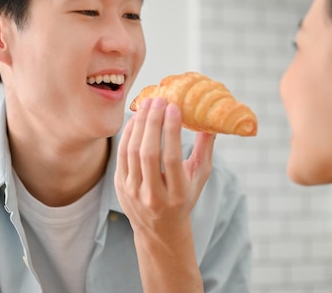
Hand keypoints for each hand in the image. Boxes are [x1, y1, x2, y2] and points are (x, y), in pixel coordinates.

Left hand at [115, 97, 215, 237]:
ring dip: (139, 124)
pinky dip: (128, 134)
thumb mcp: (199, 179)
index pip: (171, 159)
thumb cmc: (184, 198)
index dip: (171, 131)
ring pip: (132, 152)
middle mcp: (153, 196)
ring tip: (147, 104)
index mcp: (176, 195)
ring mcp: (133, 192)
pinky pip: (122, 155)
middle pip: (149, 154)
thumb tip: (211, 122)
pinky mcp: (120, 186)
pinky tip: (135, 119)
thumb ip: (205, 151)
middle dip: (153, 123)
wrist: (159, 230)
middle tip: (159, 100)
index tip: (174, 108)